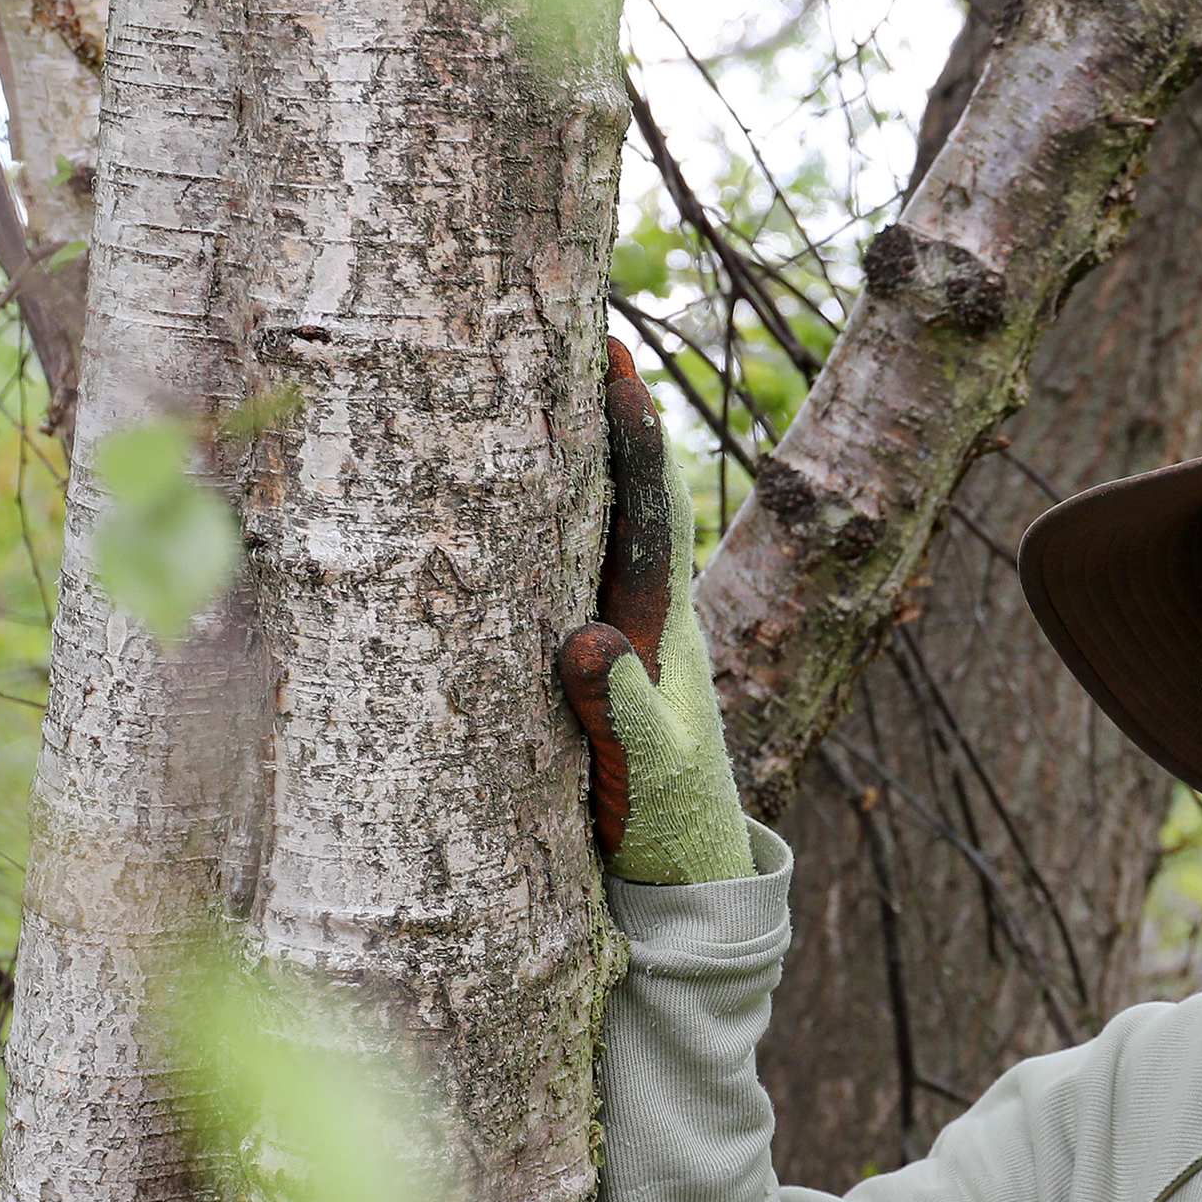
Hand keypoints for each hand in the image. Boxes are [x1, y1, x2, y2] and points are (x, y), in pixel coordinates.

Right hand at [557, 341, 755, 884]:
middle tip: (588, 327)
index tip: (616, 365)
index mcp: (663, 629)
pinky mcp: (596, 657)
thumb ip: (621, 714)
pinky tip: (517, 484)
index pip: (649, 513)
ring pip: (599, 523)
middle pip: (628, 493)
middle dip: (607, 415)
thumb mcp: (644, 778)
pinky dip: (548, 515)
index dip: (632, 440)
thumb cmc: (666, 827)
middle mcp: (647, 613)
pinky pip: (569, 566)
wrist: (683, 875)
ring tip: (552, 372)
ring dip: (578, 452)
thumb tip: (584, 641)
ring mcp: (622, 631)